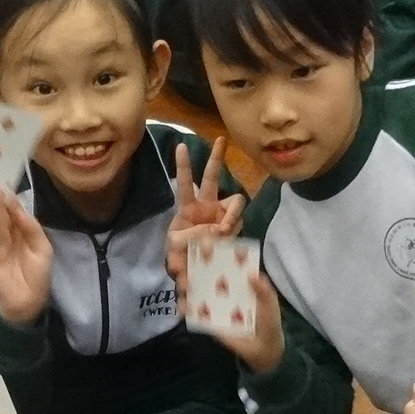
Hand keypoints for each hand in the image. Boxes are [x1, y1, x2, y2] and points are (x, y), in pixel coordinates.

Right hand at [0, 186, 53, 324]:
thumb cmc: (38, 276)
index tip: (9, 187)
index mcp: (23, 233)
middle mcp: (10, 236)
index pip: (17, 214)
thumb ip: (32, 228)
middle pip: (5, 216)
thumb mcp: (42, 248)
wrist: (28, 301)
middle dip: (1, 202)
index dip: (13, 202)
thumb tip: (19, 210)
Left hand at [160, 139, 244, 284]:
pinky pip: (239, 222)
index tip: (181, 146)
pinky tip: (226, 239)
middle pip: (212, 177)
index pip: (185, 183)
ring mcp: (223, 215)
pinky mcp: (235, 227)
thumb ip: (185, 238)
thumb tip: (212, 231)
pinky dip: (234, 228)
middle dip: (216, 158)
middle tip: (221, 139)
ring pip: (236, 202)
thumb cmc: (182, 256)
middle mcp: (207, 206)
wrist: (198, 273)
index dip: (183, 166)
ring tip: (222, 231)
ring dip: (232, 215)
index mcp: (187, 208)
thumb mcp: (174, 247)